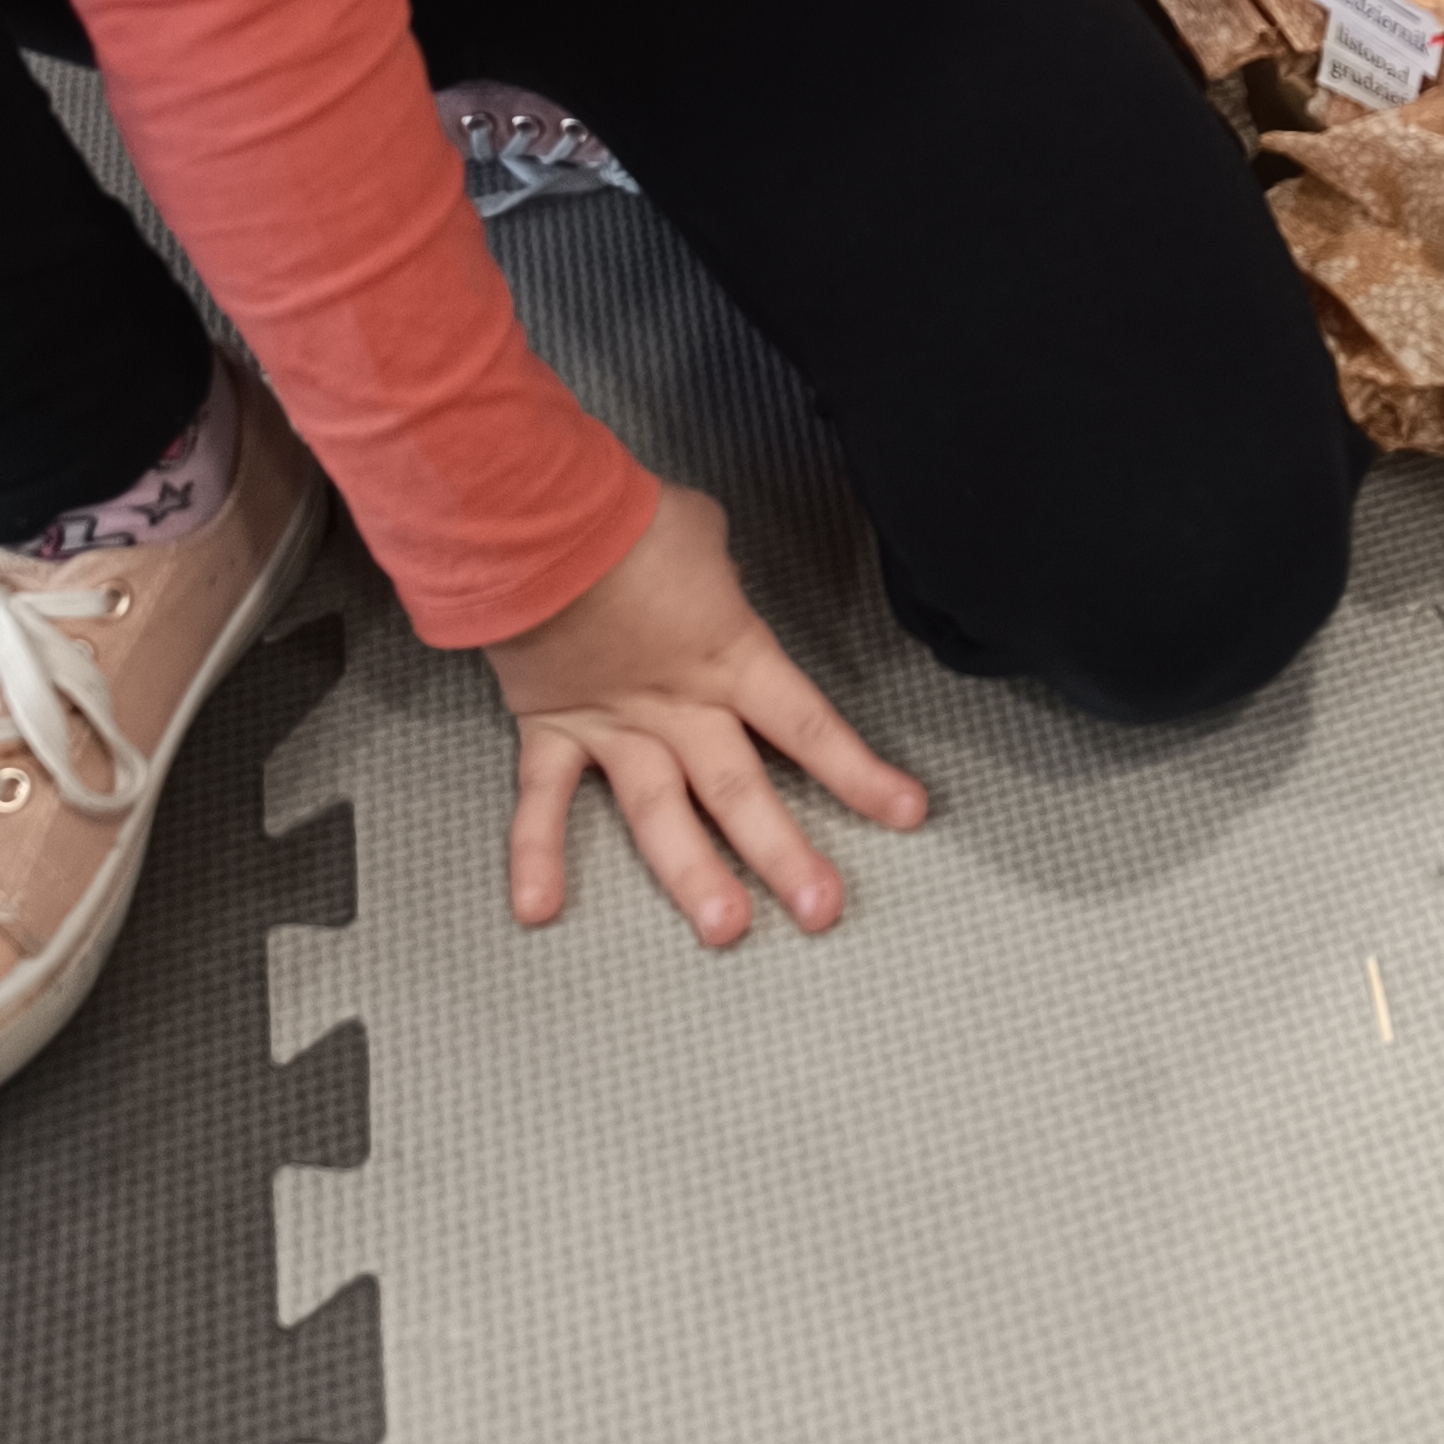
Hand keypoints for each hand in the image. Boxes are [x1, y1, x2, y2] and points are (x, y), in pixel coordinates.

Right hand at [487, 482, 926, 948]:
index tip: (906, 813)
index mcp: (729, 658)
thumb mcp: (701, 535)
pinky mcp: (551, 727)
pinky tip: (541, 908)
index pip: (810, 727)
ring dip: (693, 875)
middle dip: (785, 853)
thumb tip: (710, 577)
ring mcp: (614, 725)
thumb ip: (717, 577)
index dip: (861, 773)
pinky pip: (541, 800)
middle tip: (822, 910)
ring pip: (661, 814)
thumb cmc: (628, 515)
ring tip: (725, 928)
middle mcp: (680, 707)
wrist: (539, 520)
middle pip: (743, 790)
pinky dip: (536, 853)